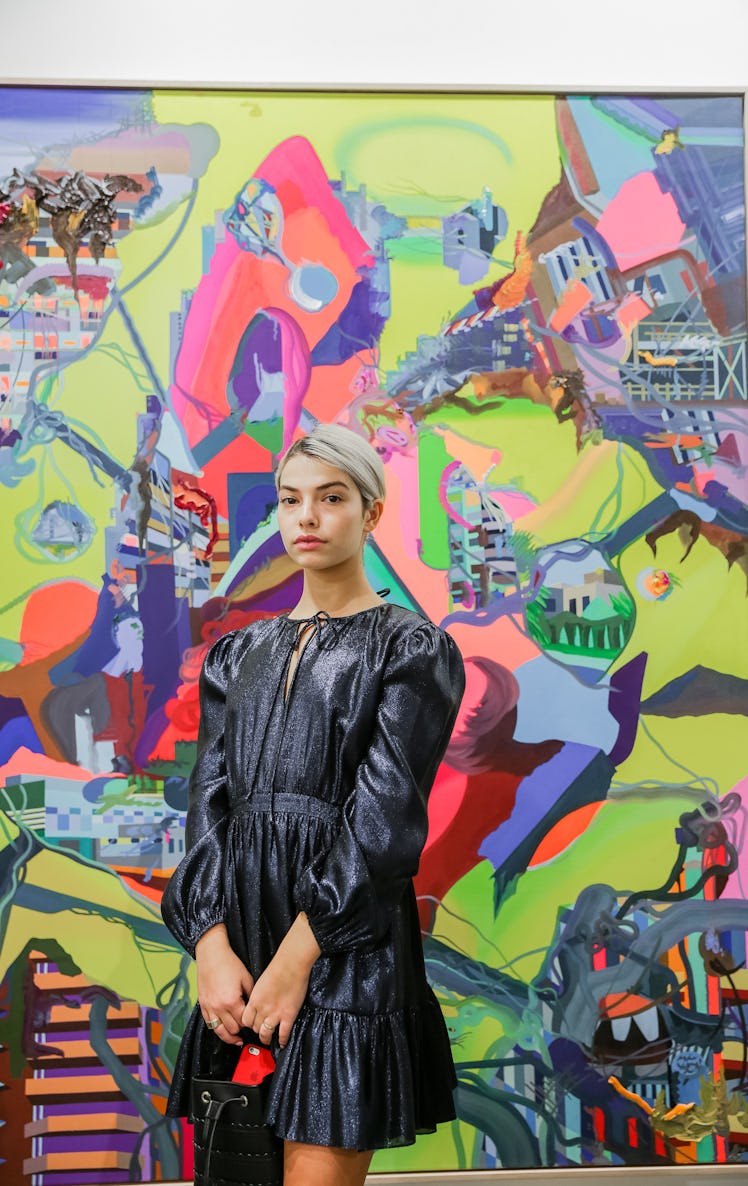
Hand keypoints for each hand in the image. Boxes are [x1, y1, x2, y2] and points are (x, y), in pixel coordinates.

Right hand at [196, 924, 252, 1045]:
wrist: (211, 954)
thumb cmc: (229, 963)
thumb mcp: (247, 978)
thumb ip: (252, 995)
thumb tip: (255, 1007)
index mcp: (232, 1001)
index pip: (244, 1021)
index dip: (251, 1023)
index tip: (255, 1024)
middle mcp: (219, 1007)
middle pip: (232, 1029)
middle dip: (241, 1030)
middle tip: (247, 1030)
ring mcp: (209, 1007)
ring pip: (219, 1031)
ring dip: (229, 1036)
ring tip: (236, 1039)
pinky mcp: (202, 1005)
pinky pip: (209, 1024)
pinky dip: (216, 1029)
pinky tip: (222, 1030)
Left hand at [242, 913, 320, 1048]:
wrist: (291, 965)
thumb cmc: (277, 968)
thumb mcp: (261, 983)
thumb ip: (258, 995)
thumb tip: (259, 1002)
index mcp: (254, 1000)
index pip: (245, 1020)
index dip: (248, 1024)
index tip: (252, 1024)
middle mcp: (262, 1009)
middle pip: (255, 1027)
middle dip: (257, 1029)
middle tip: (261, 1030)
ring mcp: (275, 1014)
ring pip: (266, 1034)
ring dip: (266, 1037)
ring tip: (269, 1039)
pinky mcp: (288, 1015)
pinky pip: (283, 1033)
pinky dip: (282, 1040)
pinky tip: (282, 1042)